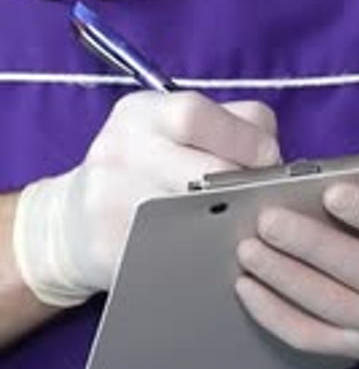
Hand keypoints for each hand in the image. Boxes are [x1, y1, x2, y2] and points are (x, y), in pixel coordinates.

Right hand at [14, 92, 279, 305]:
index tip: (269, 157)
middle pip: (203, 169)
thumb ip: (233, 125)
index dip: (243, 138)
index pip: (195, 114)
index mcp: (141, 112)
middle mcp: (119, 149)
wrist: (74, 222)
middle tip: (262, 198)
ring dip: (230, 222)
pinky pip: (173, 255)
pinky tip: (214, 251)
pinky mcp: (108, 249)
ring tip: (242, 223)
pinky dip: (203, 254)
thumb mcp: (173, 128)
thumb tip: (274, 159)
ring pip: (192, 216)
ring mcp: (108, 201)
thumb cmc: (147, 166)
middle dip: (245, 185)